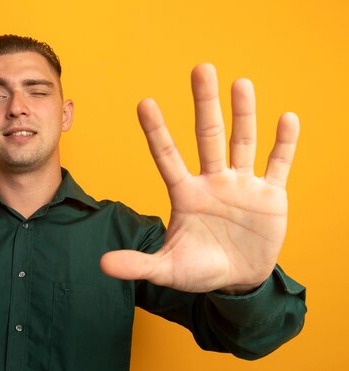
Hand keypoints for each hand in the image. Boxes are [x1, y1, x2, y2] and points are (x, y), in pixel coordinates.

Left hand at [100, 64, 298, 293]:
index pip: (167, 156)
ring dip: (244, 114)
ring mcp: (241, 185)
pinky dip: (284, 144)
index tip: (144, 102)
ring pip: (242, 142)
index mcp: (184, 194)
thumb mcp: (168, 269)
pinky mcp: (270, 196)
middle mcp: (212, 181)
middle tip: (201, 69)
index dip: (156, 131)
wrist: (238, 281)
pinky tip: (287, 119)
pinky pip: (278, 165)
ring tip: (241, 84)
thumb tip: (102, 265)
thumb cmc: (200, 269)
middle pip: (208, 136)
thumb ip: (138, 264)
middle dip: (205, 104)